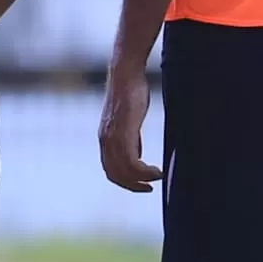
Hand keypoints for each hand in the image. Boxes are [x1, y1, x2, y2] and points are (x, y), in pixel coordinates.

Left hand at [98, 61, 162, 192]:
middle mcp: (105, 141)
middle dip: (133, 186)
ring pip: (124, 171)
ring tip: (157, 178)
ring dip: (141, 180)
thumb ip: (130, 138)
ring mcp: (113, 137)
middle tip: (150, 187)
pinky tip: (156, 170)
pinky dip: (144, 171)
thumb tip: (136, 154)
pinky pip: (131, 161)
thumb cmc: (130, 94)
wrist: (125, 74)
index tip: (141, 185)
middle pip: (115, 175)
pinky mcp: (123, 132)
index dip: (124, 182)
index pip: (109, 170)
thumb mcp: (129, 121)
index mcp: (105, 139)